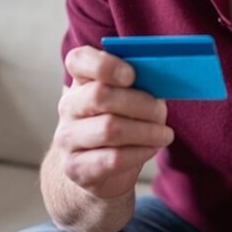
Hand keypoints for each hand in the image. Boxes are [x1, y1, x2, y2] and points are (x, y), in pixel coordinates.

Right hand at [54, 46, 173, 199]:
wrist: (100, 171)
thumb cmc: (121, 124)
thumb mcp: (128, 99)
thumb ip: (139, 84)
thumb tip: (163, 80)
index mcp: (81, 81)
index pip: (78, 60)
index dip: (105, 64)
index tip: (131, 75)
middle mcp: (68, 106)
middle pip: (100, 95)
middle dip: (140, 103)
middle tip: (161, 112)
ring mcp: (67, 138)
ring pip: (109, 129)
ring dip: (146, 131)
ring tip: (164, 134)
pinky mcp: (75, 167)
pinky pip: (113, 158)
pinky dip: (140, 152)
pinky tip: (152, 149)